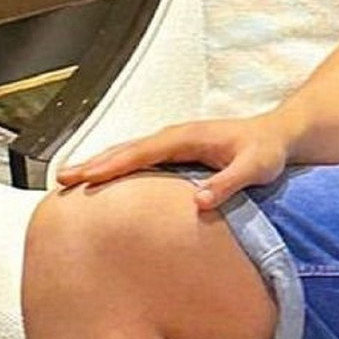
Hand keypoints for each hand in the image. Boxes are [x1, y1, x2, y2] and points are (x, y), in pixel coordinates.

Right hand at [56, 113, 290, 211]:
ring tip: (69, 180)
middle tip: (61, 180)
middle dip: (92, 163)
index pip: (141, 152)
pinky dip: (115, 166)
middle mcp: (174, 136)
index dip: (112, 164)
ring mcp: (172, 143)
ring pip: (127, 152)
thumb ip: (228, 183)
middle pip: (124, 149)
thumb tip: (198, 202)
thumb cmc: (267, 152)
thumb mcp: (255, 168)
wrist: (278, 136)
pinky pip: (138, 159)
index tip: (86, 177)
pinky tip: (102, 181)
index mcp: (186, 138)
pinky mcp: (175, 153)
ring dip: (98, 164)